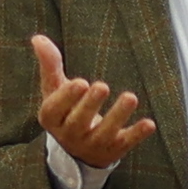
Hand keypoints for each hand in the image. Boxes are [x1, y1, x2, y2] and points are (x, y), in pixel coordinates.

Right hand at [28, 33, 158, 172]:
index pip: (55, 110)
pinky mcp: (112, 150)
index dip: (66, 97)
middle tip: (102, 86)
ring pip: (104, 133)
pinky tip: (149, 124)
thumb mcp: (54, 89)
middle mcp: (69, 135)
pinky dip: (137, 134)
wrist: (76, 150)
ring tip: (130, 97)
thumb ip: (50, 65)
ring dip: (118, 116)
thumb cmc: (65, 110)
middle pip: (79, 122)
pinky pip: (125, 144)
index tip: (80, 82)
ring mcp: (91, 145)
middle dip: (90, 105)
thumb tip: (38, 38)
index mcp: (52, 118)